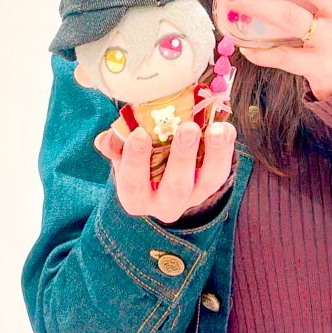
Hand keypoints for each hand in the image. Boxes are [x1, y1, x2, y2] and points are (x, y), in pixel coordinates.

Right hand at [93, 121, 236, 223]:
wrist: (160, 177)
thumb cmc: (137, 163)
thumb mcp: (121, 157)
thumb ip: (114, 147)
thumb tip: (105, 139)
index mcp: (135, 198)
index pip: (133, 183)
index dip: (135, 159)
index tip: (140, 133)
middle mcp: (164, 205)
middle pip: (175, 188)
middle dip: (182, 157)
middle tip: (188, 127)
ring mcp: (191, 198)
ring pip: (207, 183)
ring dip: (214, 154)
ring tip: (216, 129)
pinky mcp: (210, 187)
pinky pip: (222, 172)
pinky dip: (226, 150)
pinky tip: (226, 128)